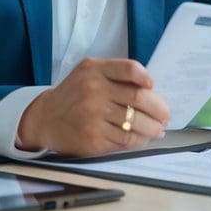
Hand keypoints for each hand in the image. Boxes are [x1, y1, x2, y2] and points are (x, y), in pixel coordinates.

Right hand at [17, 58, 169, 155]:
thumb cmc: (74, 94)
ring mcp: (92, 117)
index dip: (146, 78)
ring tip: (158, 129)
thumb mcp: (88, 73)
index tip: (153, 86)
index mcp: (94, 70)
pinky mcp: (92, 140)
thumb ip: (115, 74)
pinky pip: (124, 141)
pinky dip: (138, 141)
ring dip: (152, 128)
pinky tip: (142, 138)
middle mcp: (93, 91)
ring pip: (135, 123)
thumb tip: (150, 89)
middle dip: (159, 109)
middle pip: (138, 99)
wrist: (44, 118)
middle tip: (165, 115)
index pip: (129, 69)